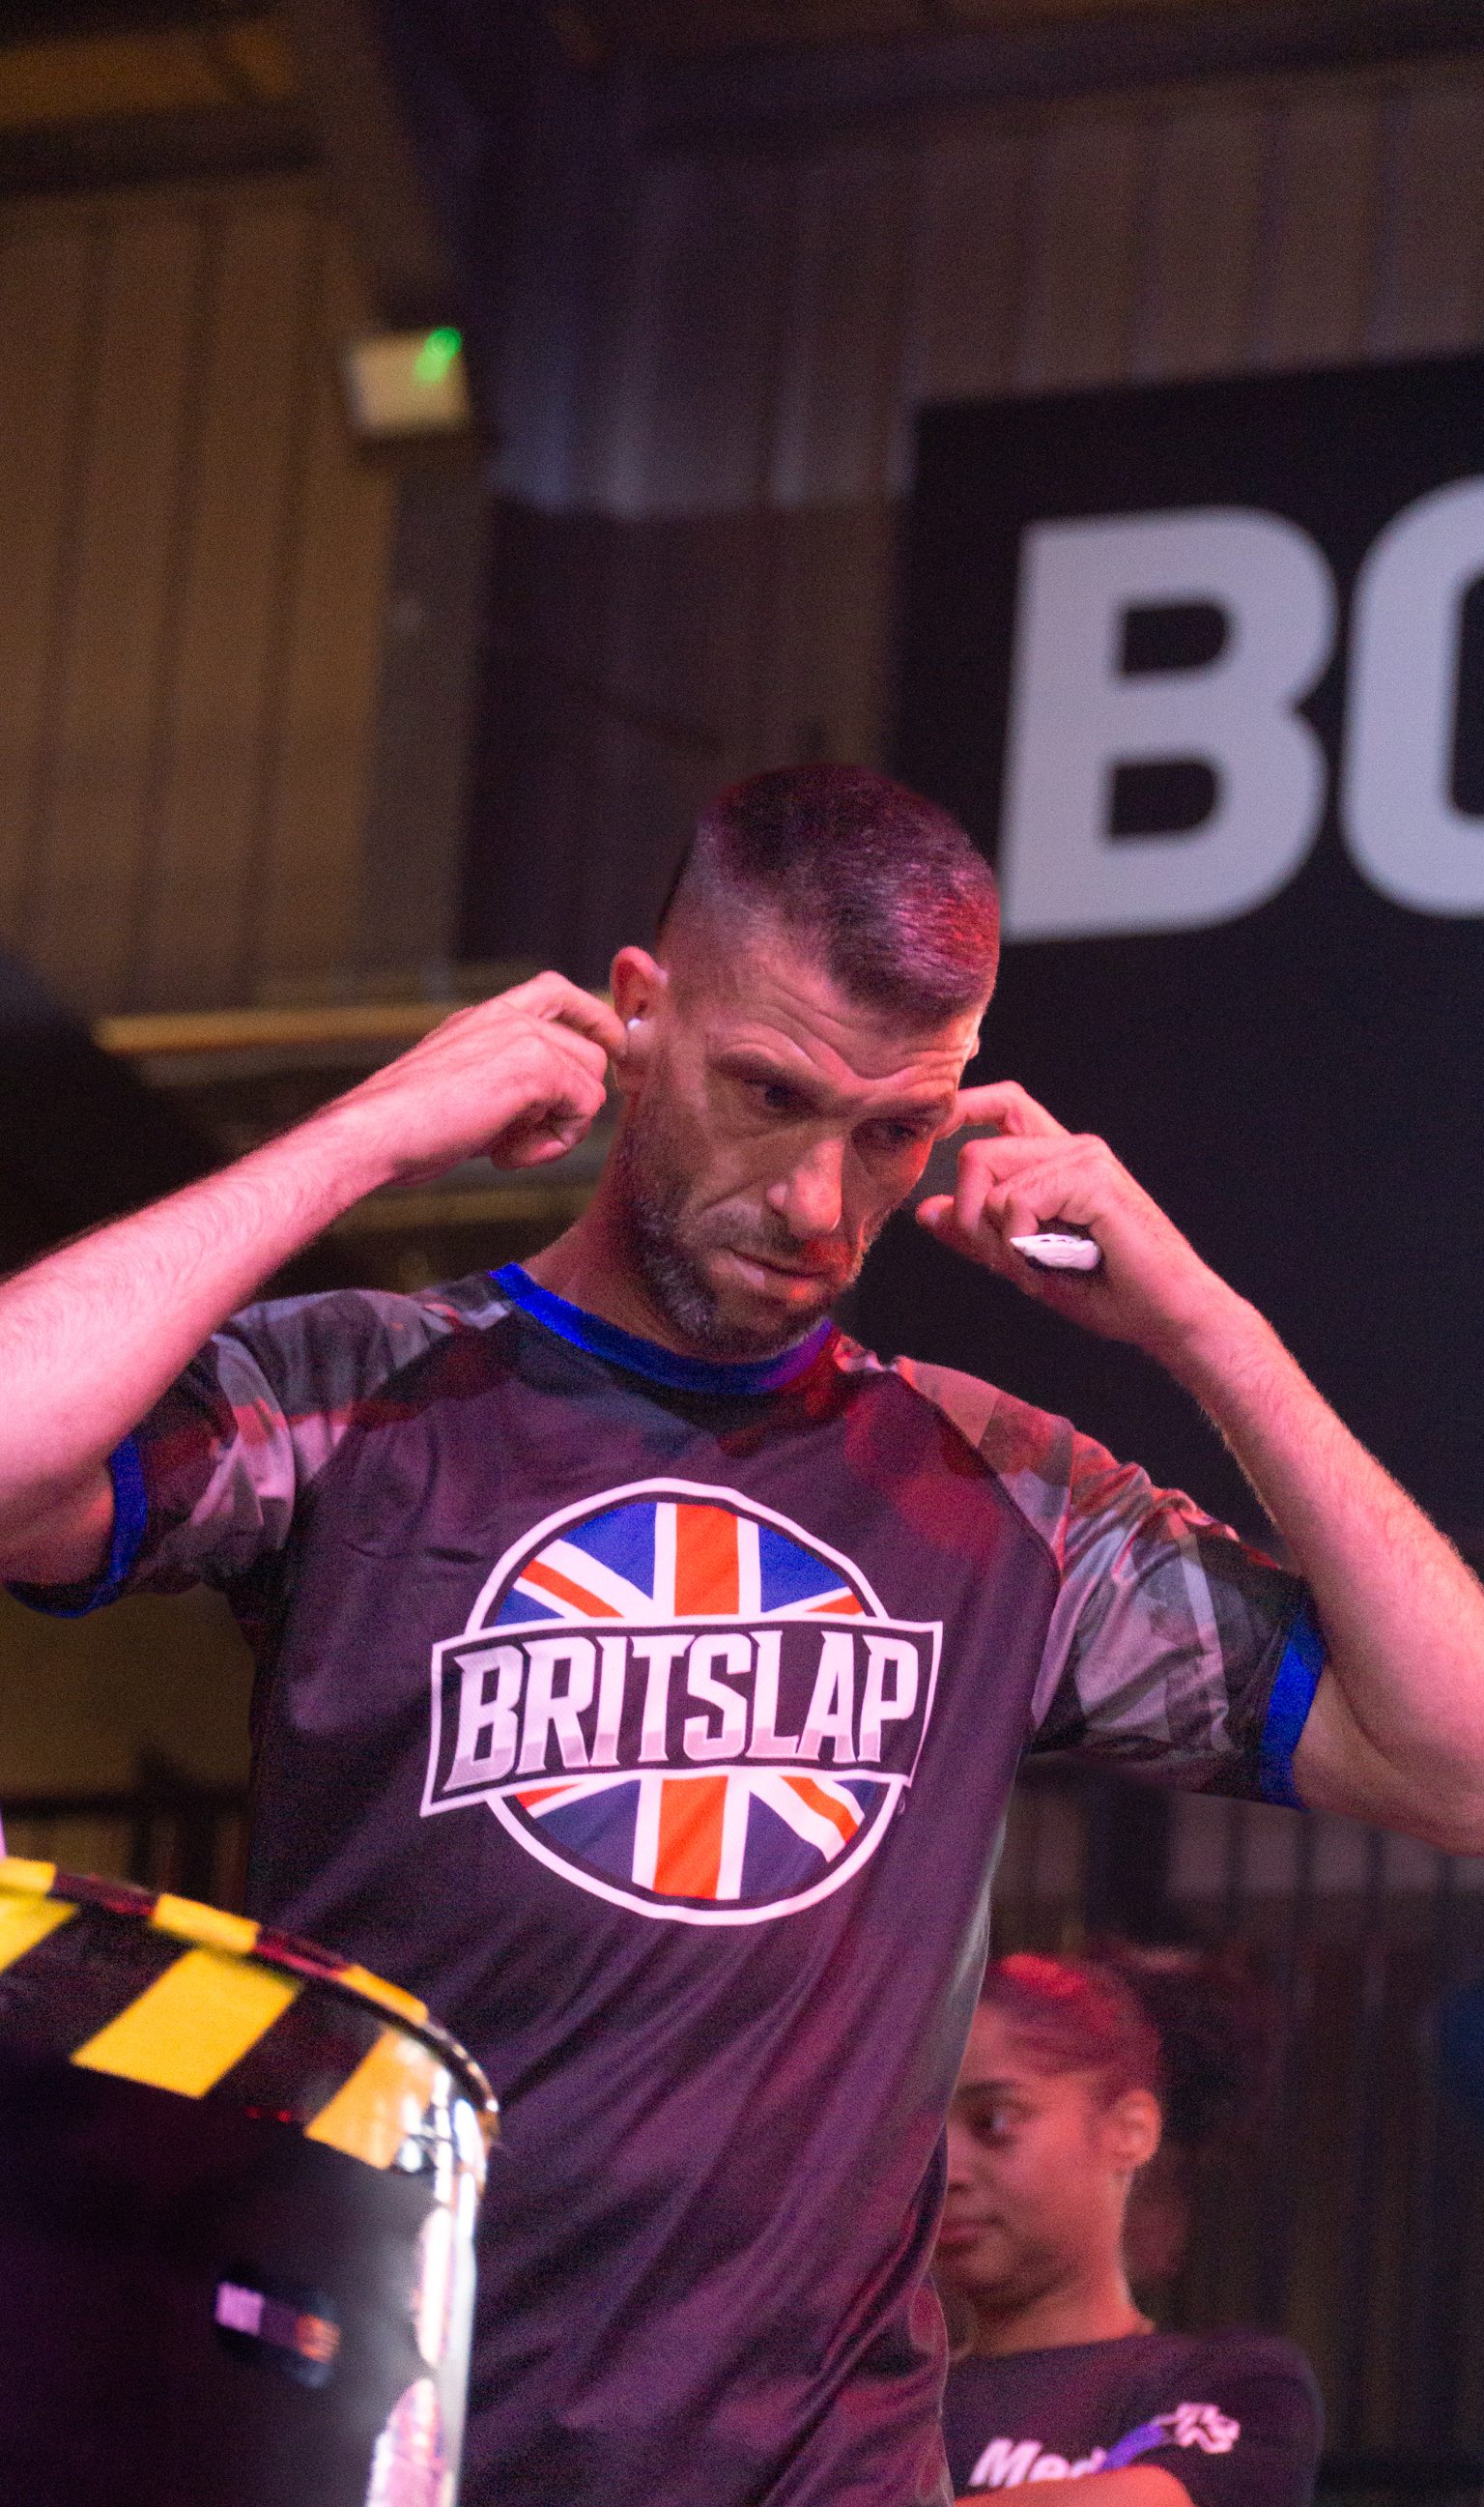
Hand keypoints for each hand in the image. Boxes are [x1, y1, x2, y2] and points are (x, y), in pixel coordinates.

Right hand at [318, 973, 628, 1187]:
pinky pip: (584, 1107)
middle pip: (590, 1049)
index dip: (593, 1019)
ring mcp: (523, 1036)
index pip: (558, 992)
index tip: (610, 1052)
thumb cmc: (407, 1125)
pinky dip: (553, 1143)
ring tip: (507, 1147)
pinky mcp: (535, 1066)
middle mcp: (507, 1015)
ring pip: (592, 1081)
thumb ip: (508, 1085)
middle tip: (525, 1137)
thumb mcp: (464, 1090)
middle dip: (572, 1102)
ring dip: (560, 1128)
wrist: (373, 1133)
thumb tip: (553, 1107)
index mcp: (486, 1016)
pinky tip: (505, 1153)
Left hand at [917, 1080, 1238, 1366]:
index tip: (929, 1133)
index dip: (961, 1110)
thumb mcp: (1025, 1263)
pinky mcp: (1092, 1177)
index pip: (1004, 1105)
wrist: (1167, 1316)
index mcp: (1060, 1159)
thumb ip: (979, 1234)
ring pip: (991, 1179)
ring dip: (1001, 1238)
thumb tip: (928, 1210)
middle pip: (977, 1153)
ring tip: (1047, 1263)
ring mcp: (1084, 1157)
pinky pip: (1017, 1201)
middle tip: (1011, 1260)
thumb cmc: (1109, 1291)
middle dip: (972, 1217)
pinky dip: (1024, 1242)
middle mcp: (1072, 1147)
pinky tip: (1062, 1259)